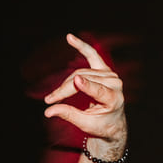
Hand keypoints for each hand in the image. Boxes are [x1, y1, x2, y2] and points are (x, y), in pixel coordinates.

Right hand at [43, 34, 127, 155]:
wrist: (113, 122)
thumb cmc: (101, 125)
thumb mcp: (86, 124)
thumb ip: (69, 115)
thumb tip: (48, 111)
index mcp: (114, 100)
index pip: (99, 90)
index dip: (87, 86)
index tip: (76, 81)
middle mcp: (114, 84)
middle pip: (82, 81)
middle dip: (64, 91)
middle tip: (49, 100)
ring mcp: (109, 75)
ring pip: (79, 73)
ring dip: (65, 84)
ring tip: (55, 96)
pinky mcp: (103, 69)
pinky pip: (91, 55)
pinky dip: (81, 46)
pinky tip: (69, 38)